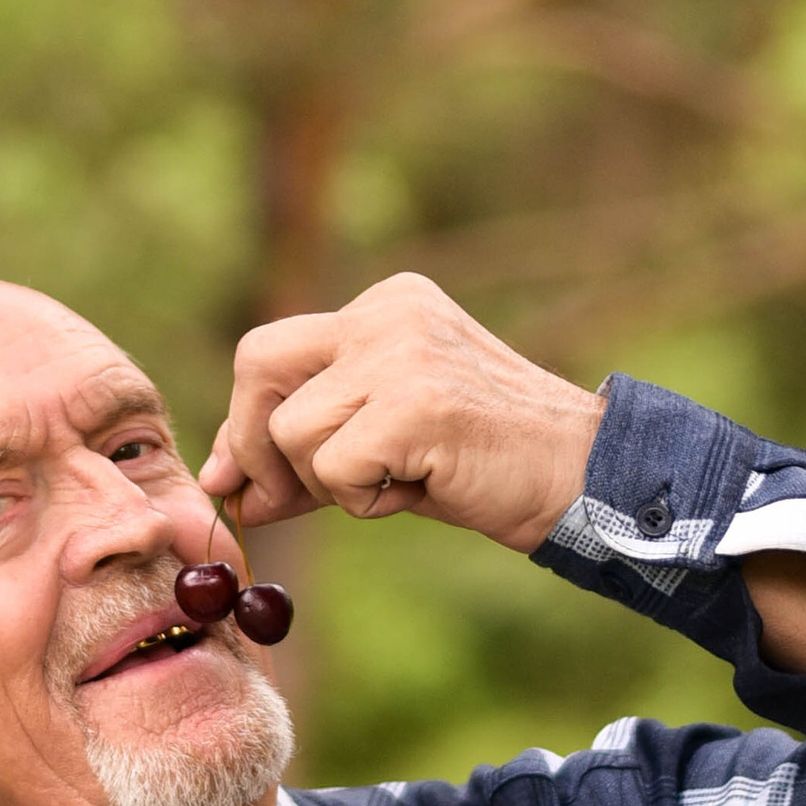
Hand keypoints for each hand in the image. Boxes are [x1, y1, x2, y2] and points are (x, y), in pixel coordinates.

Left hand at [202, 273, 605, 550]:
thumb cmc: (486, 466)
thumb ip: (308, 445)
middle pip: (258, 363)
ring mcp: (403, 353)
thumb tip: (220, 480)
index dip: (245, 420)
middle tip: (285, 496)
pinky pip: (332, 469)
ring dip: (330, 483)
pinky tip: (422, 489)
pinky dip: (365, 501)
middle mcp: (389, 313)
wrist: (584, 480)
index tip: (244, 478)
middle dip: (253, 441)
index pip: (271, 350)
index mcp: (388, 304)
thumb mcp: (385, 442)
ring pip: (293, 430)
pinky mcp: (415, 404)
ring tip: (401, 481)